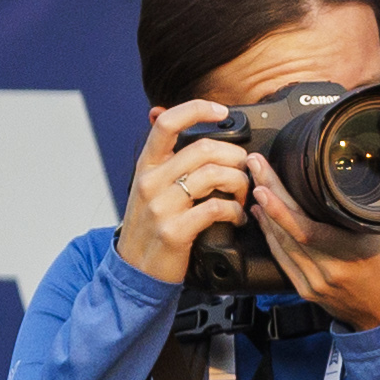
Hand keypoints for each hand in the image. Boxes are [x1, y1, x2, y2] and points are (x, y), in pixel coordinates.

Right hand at [115, 99, 259, 286]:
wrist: (134, 270)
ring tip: (243, 196)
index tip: (221, 110)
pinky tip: (237, 218)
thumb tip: (158, 111)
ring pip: (214, 175)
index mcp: (147, 166)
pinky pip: (216, 209)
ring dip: (240, 184)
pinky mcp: (175, 231)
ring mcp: (162, 206)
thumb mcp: (147, 184)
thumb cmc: (149, 225)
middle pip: (204, 149)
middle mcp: (151, 181)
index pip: (167, 123)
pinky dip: (236, 212)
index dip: (197, 109)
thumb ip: (161, 155)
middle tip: (245, 170)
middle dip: (236, 157)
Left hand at [244, 151, 379, 330]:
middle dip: (268, 193)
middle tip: (255, 165)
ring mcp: (315, 282)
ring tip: (256, 182)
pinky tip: (262, 215)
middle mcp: (330, 269)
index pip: (307, 230)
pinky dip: (269, 235)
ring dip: (265, 212)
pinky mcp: (307, 289)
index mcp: (354, 255)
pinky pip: (281, 259)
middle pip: (287, 230)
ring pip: (280, 243)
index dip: (281, 208)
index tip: (266, 183)